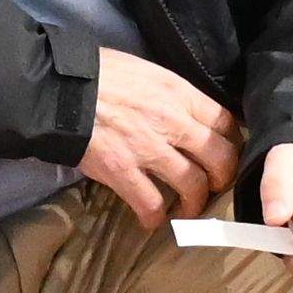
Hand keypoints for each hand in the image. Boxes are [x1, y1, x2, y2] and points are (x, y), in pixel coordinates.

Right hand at [77, 49, 242, 224]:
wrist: (60, 88)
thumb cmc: (100, 73)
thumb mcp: (147, 71)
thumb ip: (172, 94)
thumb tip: (186, 112)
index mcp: (179, 93)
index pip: (226, 123)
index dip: (232, 143)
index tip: (224, 153)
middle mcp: (172, 122)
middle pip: (220, 158)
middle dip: (222, 178)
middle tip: (213, 186)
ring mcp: (149, 149)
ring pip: (193, 186)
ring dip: (194, 204)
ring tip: (186, 210)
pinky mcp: (124, 172)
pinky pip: (151, 204)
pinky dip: (155, 218)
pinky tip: (152, 221)